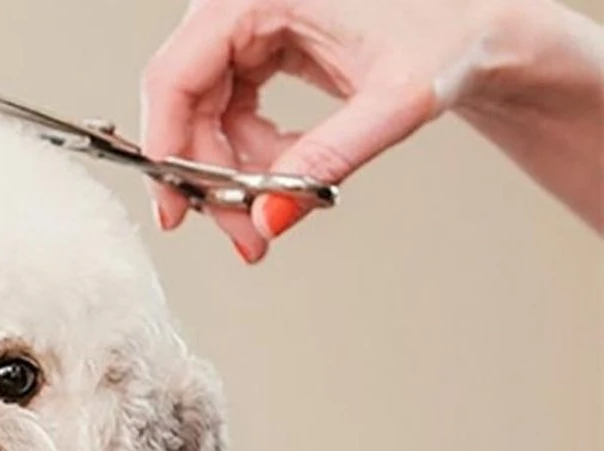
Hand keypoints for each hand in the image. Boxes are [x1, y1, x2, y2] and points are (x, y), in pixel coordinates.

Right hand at [140, 0, 564, 258]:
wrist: (483, 28)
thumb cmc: (452, 35)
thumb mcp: (392, 101)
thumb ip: (325, 159)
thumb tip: (269, 216)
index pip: (176, 75)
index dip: (166, 148)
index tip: (175, 209)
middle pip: (185, 101)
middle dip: (208, 175)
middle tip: (242, 232)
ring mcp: (252, 21)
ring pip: (206, 114)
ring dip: (233, 171)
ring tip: (282, 197)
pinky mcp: (263, 44)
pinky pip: (231, 111)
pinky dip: (251, 153)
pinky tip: (287, 167)